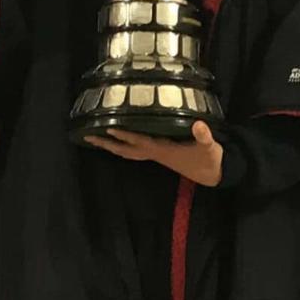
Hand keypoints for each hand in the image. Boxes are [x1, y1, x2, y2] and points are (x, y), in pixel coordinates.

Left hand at [85, 120, 223, 186]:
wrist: (213, 174)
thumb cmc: (209, 159)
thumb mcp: (209, 147)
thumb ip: (204, 136)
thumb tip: (199, 125)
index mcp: (163, 150)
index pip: (140, 142)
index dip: (125, 135)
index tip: (108, 127)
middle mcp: (155, 154)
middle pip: (125, 150)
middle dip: (107, 144)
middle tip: (87, 137)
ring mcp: (155, 155)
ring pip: (127, 152)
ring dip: (111, 146)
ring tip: (94, 138)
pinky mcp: (159, 154)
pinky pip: (134, 150)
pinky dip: (123, 145)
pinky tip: (117, 138)